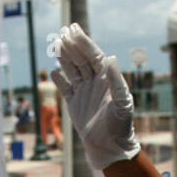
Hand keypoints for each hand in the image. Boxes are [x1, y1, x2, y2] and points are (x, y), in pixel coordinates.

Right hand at [51, 23, 140, 170]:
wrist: (110, 147)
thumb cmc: (120, 125)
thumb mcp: (122, 102)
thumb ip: (116, 80)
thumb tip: (110, 57)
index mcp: (106, 78)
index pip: (93, 55)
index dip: (83, 42)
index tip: (73, 29)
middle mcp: (95, 82)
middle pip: (80, 59)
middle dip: (72, 45)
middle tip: (62, 31)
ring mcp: (84, 92)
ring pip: (72, 70)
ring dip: (64, 57)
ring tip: (56, 44)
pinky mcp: (74, 104)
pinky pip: (65, 88)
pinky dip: (59, 80)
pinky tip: (53, 72)